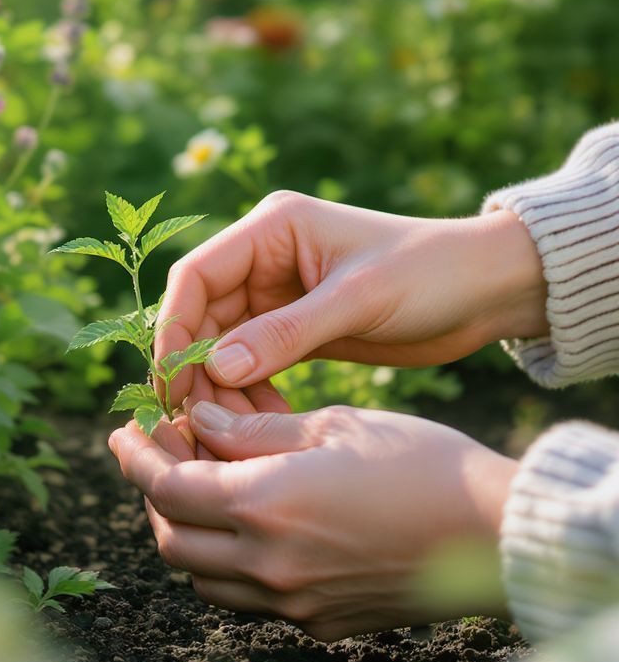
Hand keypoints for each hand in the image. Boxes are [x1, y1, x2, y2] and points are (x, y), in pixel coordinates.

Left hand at [108, 402, 517, 640]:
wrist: (495, 531)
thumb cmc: (417, 462)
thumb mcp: (331, 425)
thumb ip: (253, 430)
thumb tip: (199, 423)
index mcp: (266, 507)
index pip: (167, 489)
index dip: (136, 459)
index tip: (122, 433)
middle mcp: (270, 564)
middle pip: (173, 540)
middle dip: (153, 495)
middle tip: (160, 455)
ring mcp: (294, 602)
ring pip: (203, 578)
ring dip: (185, 532)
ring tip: (198, 488)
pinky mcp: (321, 623)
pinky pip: (247, 600)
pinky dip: (227, 564)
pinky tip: (246, 527)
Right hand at [156, 192, 548, 410]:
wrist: (489, 289)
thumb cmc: (431, 273)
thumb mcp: (359, 299)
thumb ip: (285, 332)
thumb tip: (214, 369)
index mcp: (271, 229)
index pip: (196, 275)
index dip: (175, 327)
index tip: (172, 381)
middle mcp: (265, 257)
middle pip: (202, 315)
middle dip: (196, 368)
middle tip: (196, 421)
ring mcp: (278, 295)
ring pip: (223, 345)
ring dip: (221, 387)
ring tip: (232, 432)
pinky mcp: (296, 328)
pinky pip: (253, 363)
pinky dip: (249, 392)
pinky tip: (262, 421)